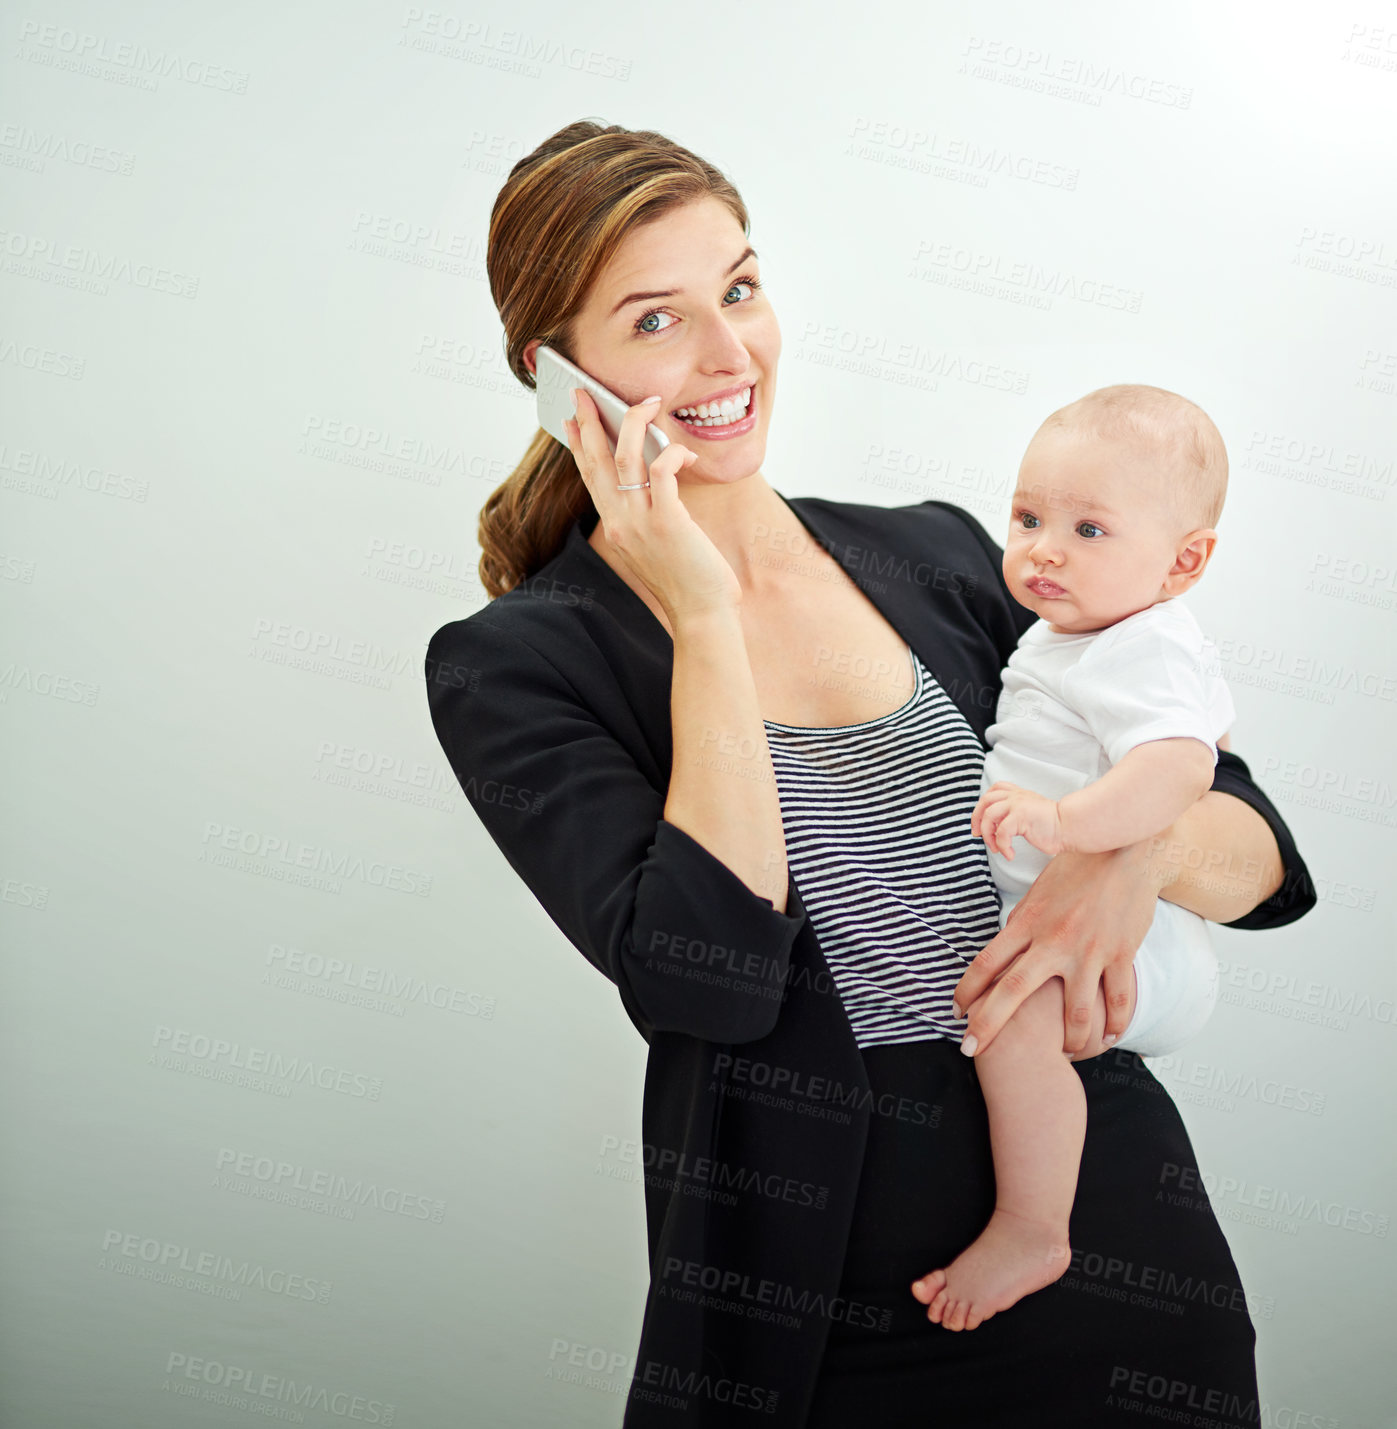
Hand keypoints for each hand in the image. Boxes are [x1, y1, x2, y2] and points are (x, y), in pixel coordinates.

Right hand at [565, 389, 741, 623]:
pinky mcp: (667, 522)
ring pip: (625, 456)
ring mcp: (640, 522)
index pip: (590, 477)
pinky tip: (684, 453)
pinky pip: (662, 471)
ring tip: (647, 402)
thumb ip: (649, 510)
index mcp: (615, 526)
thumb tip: (657, 470)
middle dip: (589, 420)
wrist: (702, 613)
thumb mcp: (658, 540)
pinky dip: (672, 453)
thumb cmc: (688, 578)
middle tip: (585, 391)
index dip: (578, 444)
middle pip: (597, 459)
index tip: (569, 419)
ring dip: (634, 421)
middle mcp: (620, 522)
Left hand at [951, 843, 1159, 1055]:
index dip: (967, 991)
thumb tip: (1003, 953)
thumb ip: (1021, 926)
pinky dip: (1115, 1024)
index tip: (956, 1012)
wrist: (1125, 852)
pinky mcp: (1120, 955)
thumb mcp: (1038, 894)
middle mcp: (1053, 940)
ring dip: (1068, 1040)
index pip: (986, 962)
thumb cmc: (1076, 868)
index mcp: (1028, 922)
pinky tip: (1109, 1038)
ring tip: (1063, 1055)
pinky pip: (1119, 1000)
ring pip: (1074, 1012)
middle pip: (1012, 992)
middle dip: (988, 1026)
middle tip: (971, 1051)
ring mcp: (1088, 951)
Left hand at [971, 781, 1065, 857]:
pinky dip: (1002, 846)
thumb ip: (1015, 813)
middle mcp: (1016, 796)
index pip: (993, 790)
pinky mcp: (1020, 816)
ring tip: (997, 848)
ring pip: (989, 816)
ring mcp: (1017, 804)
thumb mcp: (1030, 813)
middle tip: (977, 835)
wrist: (1070, 826)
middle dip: (976, 818)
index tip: (980, 822)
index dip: (982, 805)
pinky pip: (1001, 832)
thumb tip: (995, 827)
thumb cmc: (1053, 826)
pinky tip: (1010, 854)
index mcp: (1018, 794)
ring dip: (988, 836)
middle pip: (985, 800)